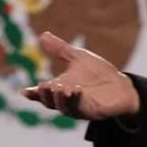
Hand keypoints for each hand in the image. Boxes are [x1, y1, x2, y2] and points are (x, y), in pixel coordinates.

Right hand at [22, 31, 139, 119]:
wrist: (121, 85)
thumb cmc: (98, 73)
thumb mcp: (78, 58)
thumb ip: (60, 49)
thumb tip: (43, 35)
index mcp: (59, 88)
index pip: (42, 93)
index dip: (33, 93)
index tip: (25, 91)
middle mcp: (65, 100)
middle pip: (50, 102)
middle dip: (45, 95)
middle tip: (44, 85)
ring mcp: (77, 107)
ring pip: (64, 107)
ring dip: (60, 98)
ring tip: (60, 88)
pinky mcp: (91, 111)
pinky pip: (80, 108)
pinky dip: (76, 100)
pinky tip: (76, 90)